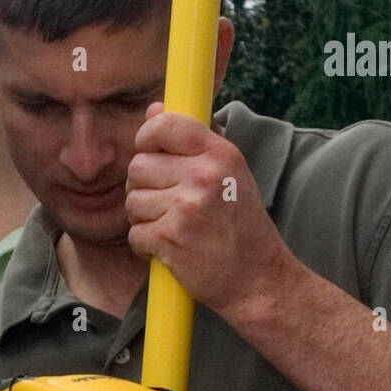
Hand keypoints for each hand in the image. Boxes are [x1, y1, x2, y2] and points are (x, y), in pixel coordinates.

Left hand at [125, 101, 292, 316]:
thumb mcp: (229, 174)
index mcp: (220, 154)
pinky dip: (146, 246)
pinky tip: (172, 249)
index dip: (147, 138)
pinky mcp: (171, 238)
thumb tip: (153, 110)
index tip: (150, 152)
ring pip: (132, 201)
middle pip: (138, 166)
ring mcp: (187, 207)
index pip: (164, 125)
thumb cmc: (241, 226)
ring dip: (145, 219)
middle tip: (169, 205)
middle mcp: (204, 175)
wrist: (259, 280)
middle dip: (144, 188)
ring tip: (175, 228)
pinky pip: (135, 234)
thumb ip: (191, 141)